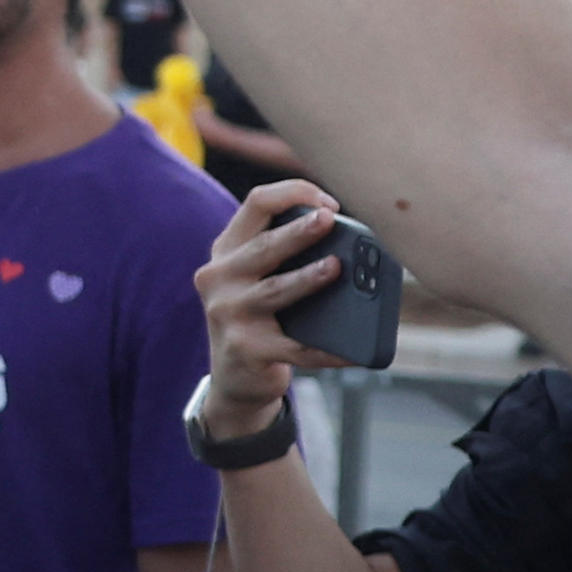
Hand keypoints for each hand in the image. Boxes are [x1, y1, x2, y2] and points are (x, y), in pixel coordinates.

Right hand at [194, 179, 350, 428]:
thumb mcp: (256, 278)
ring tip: (335, 267)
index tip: (328, 204)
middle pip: (263, 246)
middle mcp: (219, 278)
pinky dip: (329, 350)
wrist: (235, 378)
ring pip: (275, 290)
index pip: (257, 203)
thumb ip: (284, 255)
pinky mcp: (245, 350)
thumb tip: (349, 247)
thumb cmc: (261, 317)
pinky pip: (296, 348)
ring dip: (307, 278)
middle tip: (330, 219)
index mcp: (227, 250)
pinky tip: (352, 350)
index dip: (294, 194)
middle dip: (298, 231)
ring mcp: (227, 315)